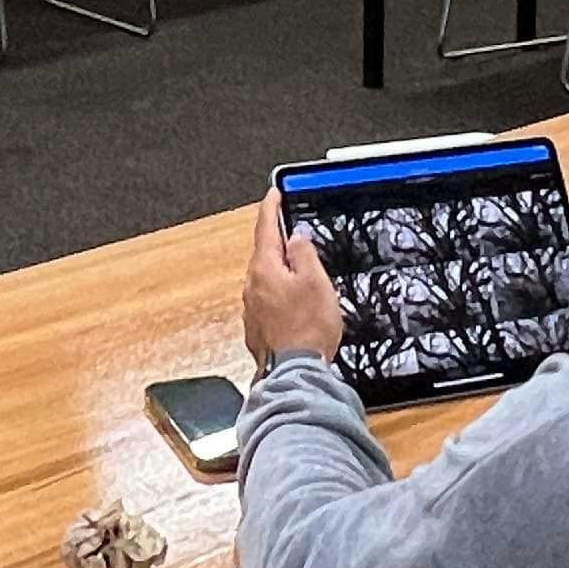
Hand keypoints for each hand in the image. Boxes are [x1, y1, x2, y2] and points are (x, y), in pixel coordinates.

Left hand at [243, 194, 345, 371]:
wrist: (295, 374)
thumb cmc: (307, 330)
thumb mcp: (316, 282)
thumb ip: (304, 254)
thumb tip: (296, 238)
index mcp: (265, 269)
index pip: (265, 228)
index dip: (270, 208)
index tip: (273, 194)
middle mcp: (252, 287)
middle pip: (264, 254)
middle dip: (277, 241)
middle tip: (291, 230)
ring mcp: (253, 309)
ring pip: (266, 279)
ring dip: (281, 272)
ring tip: (302, 272)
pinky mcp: (258, 328)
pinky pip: (269, 302)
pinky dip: (281, 296)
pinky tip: (296, 304)